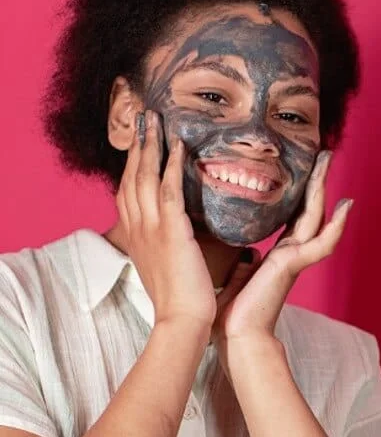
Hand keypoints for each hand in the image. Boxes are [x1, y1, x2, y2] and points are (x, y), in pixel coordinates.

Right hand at [116, 110, 215, 330]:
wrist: (184, 320)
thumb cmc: (184, 296)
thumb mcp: (172, 262)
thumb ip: (177, 241)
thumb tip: (196, 228)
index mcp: (136, 236)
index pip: (128, 191)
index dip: (132, 163)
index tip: (139, 140)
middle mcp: (138, 228)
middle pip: (131, 176)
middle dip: (138, 144)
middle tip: (144, 116)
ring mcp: (151, 229)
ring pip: (145, 176)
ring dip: (151, 145)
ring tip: (156, 119)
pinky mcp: (171, 232)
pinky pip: (168, 191)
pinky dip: (172, 166)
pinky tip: (179, 146)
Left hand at [214, 150, 352, 344]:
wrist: (236, 337)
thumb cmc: (232, 311)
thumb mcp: (237, 274)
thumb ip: (246, 260)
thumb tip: (249, 252)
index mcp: (279, 255)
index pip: (295, 216)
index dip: (302, 193)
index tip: (305, 171)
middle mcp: (291, 253)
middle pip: (310, 209)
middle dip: (317, 180)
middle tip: (324, 153)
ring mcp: (295, 259)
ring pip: (316, 216)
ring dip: (324, 188)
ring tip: (329, 162)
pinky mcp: (293, 266)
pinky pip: (320, 243)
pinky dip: (335, 226)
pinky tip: (344, 206)